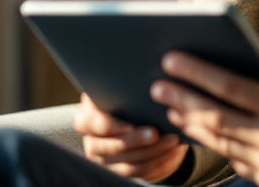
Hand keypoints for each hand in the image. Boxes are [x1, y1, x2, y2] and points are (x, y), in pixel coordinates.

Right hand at [73, 93, 188, 181]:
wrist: (142, 120)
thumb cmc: (132, 99)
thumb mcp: (127, 91)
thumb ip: (128, 89)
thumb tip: (150, 85)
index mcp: (87, 116)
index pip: (91, 124)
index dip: (110, 126)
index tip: (129, 125)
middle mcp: (92, 140)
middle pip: (109, 146)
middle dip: (135, 140)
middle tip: (156, 133)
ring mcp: (105, 159)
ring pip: (127, 163)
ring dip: (152, 152)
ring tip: (172, 140)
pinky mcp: (120, 171)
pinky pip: (138, 172)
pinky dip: (157, 162)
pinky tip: (171, 151)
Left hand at [151, 30, 258, 186]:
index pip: (230, 87)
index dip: (197, 73)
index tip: (172, 61)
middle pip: (215, 116)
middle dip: (182, 99)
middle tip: (157, 85)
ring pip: (219, 142)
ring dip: (191, 123)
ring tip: (171, 106)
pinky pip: (232, 161)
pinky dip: (212, 144)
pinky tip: (197, 130)